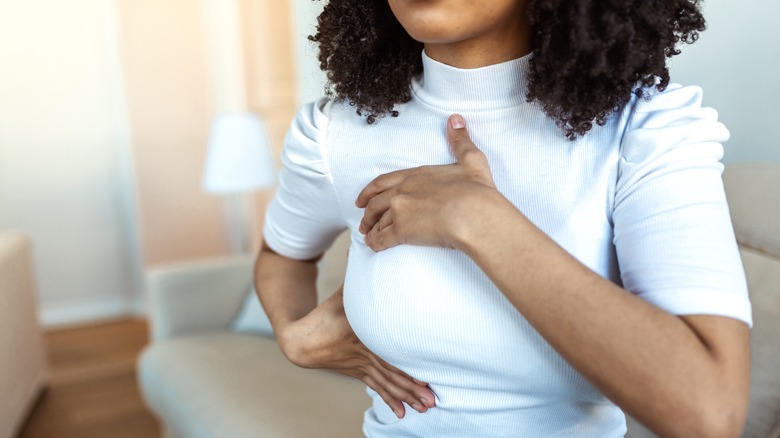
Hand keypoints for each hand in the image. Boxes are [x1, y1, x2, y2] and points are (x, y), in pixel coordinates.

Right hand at [278, 285, 435, 417]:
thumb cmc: (327, 312)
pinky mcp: (359, 373)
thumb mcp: (344, 291)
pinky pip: (377, 388)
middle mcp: (364, 354)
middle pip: (392, 374)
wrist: (301, 338)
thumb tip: (369, 245)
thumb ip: (360, 271)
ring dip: (407, 396)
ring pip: (388, 384)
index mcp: (362, 334)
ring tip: (426, 408)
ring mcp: (361, 366)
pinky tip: (402, 414)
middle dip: (413, 387)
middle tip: (432, 399)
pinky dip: (391, 400)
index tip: (426, 376)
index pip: (387, 353)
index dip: (406, 366)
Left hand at [356, 114, 502, 251]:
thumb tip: (455, 119)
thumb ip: (460, 140)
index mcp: (416, 175)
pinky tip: (373, 246)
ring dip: (371, 229)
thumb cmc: (476, 190)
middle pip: (376, 203)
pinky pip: (382, 238)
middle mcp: (403, 191)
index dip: (370, 191)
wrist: (475, 214)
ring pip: (378, 221)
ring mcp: (400, 210)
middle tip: (363, 221)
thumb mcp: (471, 160)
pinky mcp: (402, 231)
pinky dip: (375, 242)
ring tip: (368, 236)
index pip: (384, 182)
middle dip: (367, 213)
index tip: (362, 198)